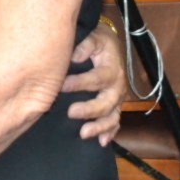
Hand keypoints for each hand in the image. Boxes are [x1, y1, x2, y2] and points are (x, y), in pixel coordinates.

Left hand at [64, 21, 127, 145]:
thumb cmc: (98, 41)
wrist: (110, 45)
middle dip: (89, 110)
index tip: (62, 86)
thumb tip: (75, 55)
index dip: (80, 83)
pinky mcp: (115, 106)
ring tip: (83, 133)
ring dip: (99, 127)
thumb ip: (86, 45)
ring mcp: (117, 98)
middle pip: (106, 102)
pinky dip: (110, 133)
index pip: (96, 79)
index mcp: (111, 69)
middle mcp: (117, 86)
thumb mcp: (94, 37)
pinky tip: (101, 142)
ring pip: (112, 116)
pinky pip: (116, 123)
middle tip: (71, 112)